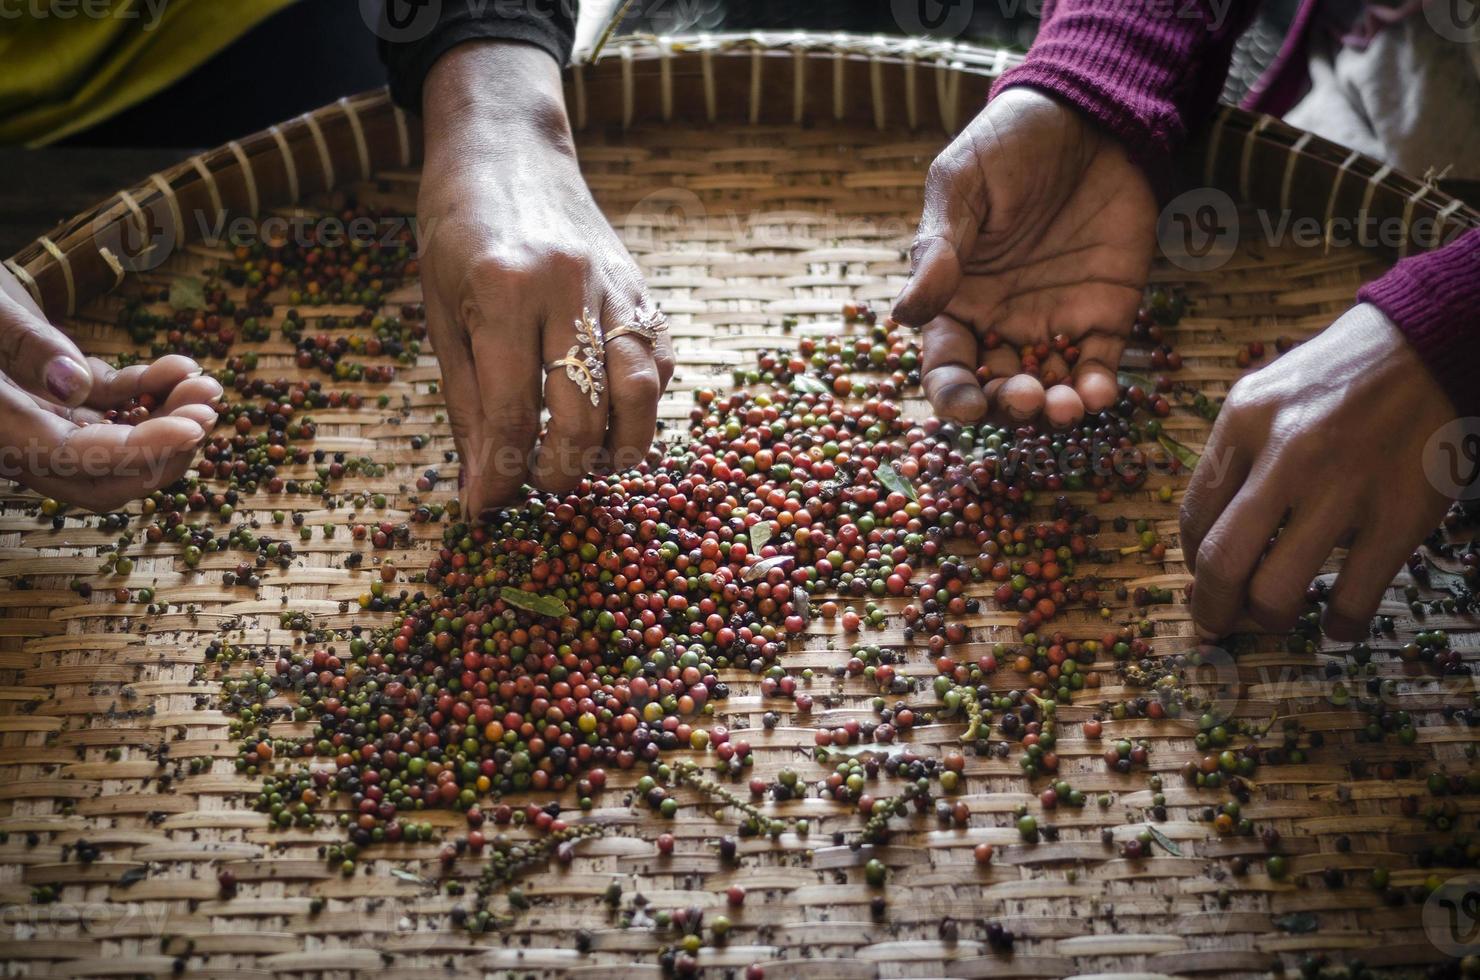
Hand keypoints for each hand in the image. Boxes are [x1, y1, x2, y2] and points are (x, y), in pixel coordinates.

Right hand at [0, 266, 218, 510]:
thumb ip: (24, 344)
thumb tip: (74, 387)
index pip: (76, 457)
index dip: (141, 451)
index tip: (194, 427)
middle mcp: (17, 437)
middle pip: (104, 477)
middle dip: (166, 452)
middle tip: (208, 412)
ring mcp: (39, 420)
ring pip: (115, 448)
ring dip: (167, 423)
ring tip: (208, 386)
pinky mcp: (54, 396)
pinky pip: (109, 409)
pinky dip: (149, 393)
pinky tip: (181, 366)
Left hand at [417, 42, 672, 516]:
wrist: (507, 149)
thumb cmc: (458, 232)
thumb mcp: (442, 314)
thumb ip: (468, 403)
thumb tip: (481, 489)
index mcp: (502, 291)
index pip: (511, 412)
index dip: (501, 474)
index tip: (489, 509)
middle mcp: (568, 287)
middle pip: (584, 413)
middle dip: (560, 469)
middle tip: (538, 483)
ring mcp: (615, 285)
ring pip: (639, 393)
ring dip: (617, 448)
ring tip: (586, 463)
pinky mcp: (642, 289)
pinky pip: (660, 364)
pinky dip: (643, 406)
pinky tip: (613, 419)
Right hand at [893, 88, 1156, 426]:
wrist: (1088, 114)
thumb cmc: (1009, 144)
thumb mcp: (961, 185)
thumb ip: (938, 250)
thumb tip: (903, 315)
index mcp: (956, 299)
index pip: (946, 364)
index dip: (951, 394)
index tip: (965, 407)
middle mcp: (1001, 322)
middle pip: (996, 390)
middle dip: (1007, 408)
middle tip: (1024, 399)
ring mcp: (1054, 322)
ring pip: (1049, 389)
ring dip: (1055, 411)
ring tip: (1065, 407)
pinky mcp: (1106, 314)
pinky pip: (1100, 366)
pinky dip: (1100, 390)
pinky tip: (1100, 394)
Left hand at [1180, 304, 1455, 640]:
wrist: (1427, 347)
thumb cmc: (1337, 377)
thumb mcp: (1263, 395)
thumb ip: (1232, 456)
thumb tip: (1206, 537)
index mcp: (1242, 422)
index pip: (1194, 517)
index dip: (1193, 562)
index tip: (1204, 577)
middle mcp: (1286, 455)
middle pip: (1221, 563)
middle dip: (1212, 608)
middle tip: (1218, 623)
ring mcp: (1344, 488)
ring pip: (1277, 590)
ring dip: (1269, 619)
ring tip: (1277, 616)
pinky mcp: (1400, 516)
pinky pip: (1355, 596)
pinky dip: (1341, 626)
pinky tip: (1338, 625)